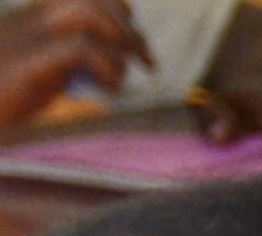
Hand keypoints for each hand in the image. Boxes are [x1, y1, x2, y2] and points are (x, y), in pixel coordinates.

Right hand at [0, 0, 139, 129]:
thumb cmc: (0, 98)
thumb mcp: (39, 72)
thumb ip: (68, 61)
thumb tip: (112, 64)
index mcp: (32, 20)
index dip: (118, 10)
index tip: (135, 43)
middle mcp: (31, 22)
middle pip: (91, 0)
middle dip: (128, 28)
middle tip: (146, 62)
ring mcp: (27, 41)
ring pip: (85, 13)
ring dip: (119, 40)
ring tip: (126, 72)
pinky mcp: (27, 65)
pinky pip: (77, 49)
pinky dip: (105, 65)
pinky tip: (110, 87)